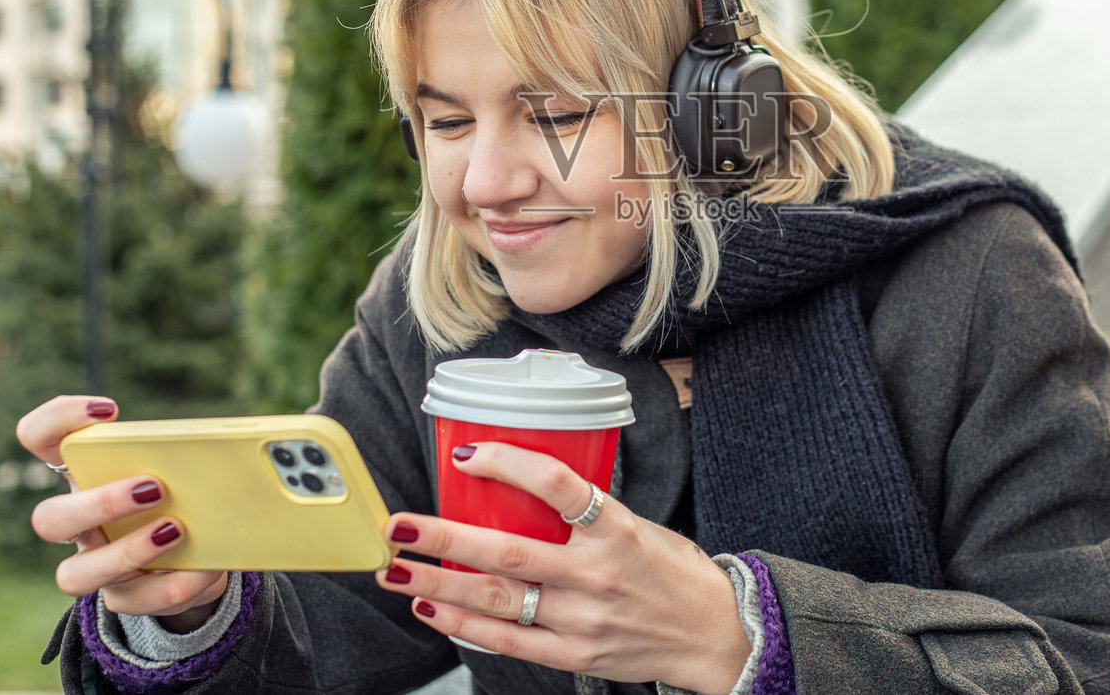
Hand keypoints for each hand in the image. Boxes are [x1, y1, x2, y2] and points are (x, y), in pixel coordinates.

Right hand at [18, 395, 227, 631]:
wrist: (198, 554)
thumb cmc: (183, 492)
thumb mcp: (182, 464)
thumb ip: (189, 450)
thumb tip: (233, 446)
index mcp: (83, 475)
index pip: (39, 438)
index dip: (56, 420)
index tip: (108, 411)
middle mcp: (79, 524)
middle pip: (49, 519)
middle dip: (99, 503)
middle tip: (154, 487)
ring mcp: (96, 565)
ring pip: (74, 575)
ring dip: (126, 552)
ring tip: (176, 530)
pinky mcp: (126, 597)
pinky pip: (136, 601)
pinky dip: (174, 584)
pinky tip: (206, 567)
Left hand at [376, 443, 751, 693]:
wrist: (713, 633)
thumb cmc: (671, 571)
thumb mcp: (638, 525)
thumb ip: (585, 515)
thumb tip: (515, 488)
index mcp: (618, 529)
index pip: (560, 486)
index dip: (509, 465)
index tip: (467, 454)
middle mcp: (599, 574)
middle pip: (510, 552)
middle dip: (446, 537)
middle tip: (400, 524)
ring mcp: (584, 620)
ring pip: (498, 601)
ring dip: (439, 584)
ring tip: (395, 571)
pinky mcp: (576, 656)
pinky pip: (509, 641)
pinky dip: (464, 626)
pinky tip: (431, 608)